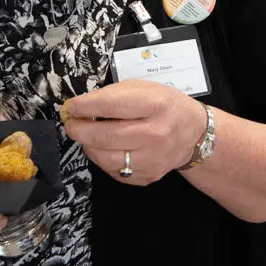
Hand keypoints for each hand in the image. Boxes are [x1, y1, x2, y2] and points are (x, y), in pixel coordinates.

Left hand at [62, 80, 207, 186]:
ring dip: (89, 146)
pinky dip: (103, 160)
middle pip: (106, 136)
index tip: (70, 107)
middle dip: (80, 130)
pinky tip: (104, 149)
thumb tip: (82, 106)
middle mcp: (157, 133)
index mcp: (156, 105)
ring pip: (106, 158)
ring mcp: (153, 159)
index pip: (113, 106)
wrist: (195, 134)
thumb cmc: (166, 106)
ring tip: (86, 137)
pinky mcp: (148, 176)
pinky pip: (114, 171)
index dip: (86, 107)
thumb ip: (115, 95)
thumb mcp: (146, 88)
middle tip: (71, 124)